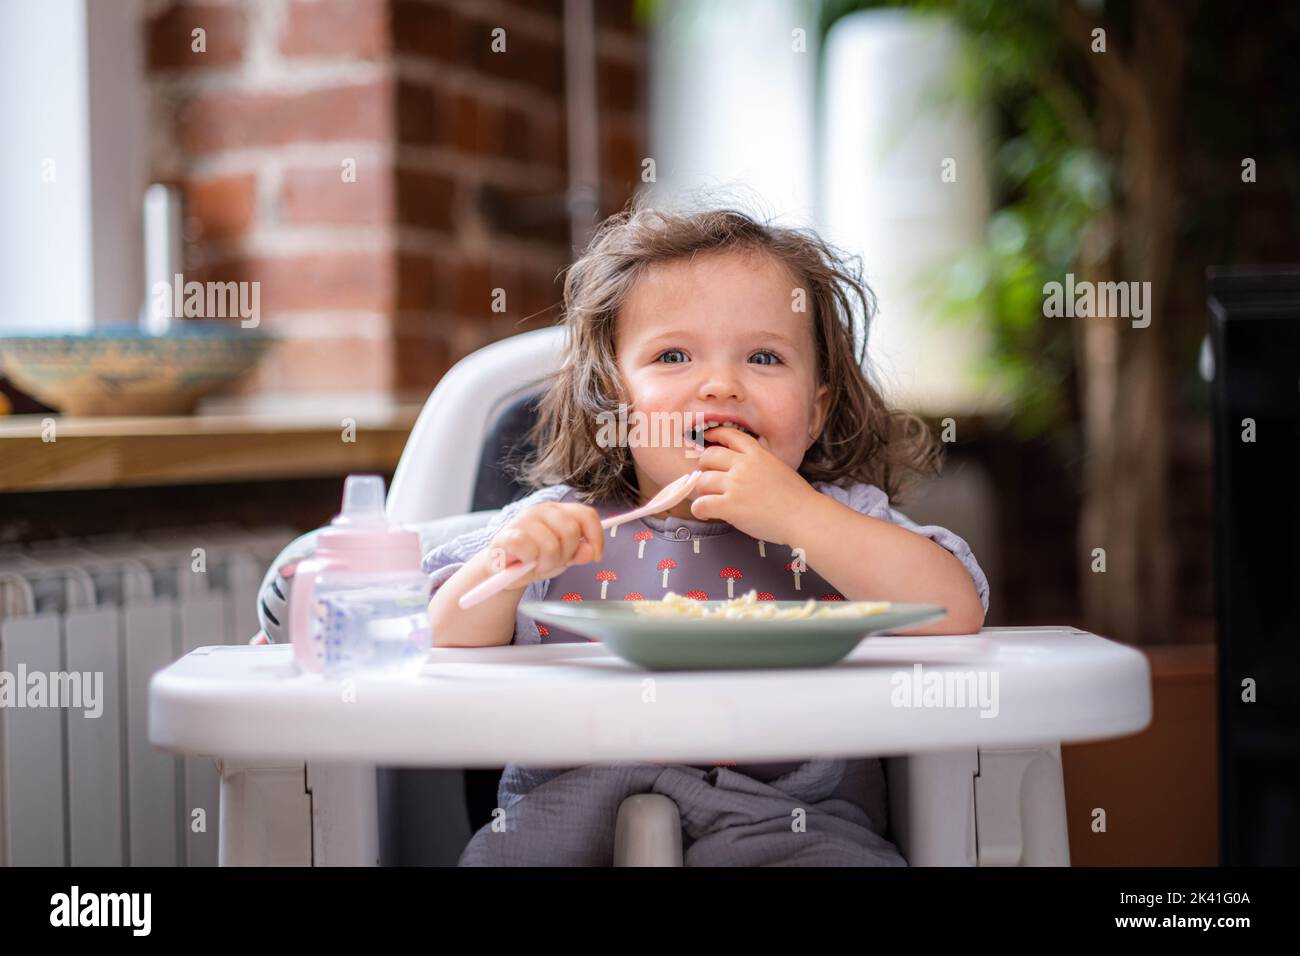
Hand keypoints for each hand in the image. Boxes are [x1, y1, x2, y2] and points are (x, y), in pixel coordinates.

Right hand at [484, 502, 605, 590]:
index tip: (596, 556)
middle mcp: (542, 510)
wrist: (502, 570)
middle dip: (566, 554)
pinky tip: (524, 563)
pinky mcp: (508, 534)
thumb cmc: (534, 559)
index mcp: (559, 511)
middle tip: (553, 562)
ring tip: (537, 564)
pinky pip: (530, 550)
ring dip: (547, 563)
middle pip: (571, 531)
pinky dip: (530, 562)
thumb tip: (592, 552)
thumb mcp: (563, 557)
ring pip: (552, 545)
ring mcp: (524, 520)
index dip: (596, 536)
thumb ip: (579, 553)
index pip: (586, 514)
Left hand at [688, 426, 819, 545]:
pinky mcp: (730, 506)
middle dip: (704, 467)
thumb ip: (759, 465)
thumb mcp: (779, 469)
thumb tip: (742, 472)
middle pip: (709, 456)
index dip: (714, 435)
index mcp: (758, 454)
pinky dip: (699, 510)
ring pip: (702, 481)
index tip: (706, 438)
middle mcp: (744, 465)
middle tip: (708, 479)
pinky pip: (702, 504)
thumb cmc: (797, 499)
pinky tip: (705, 513)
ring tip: (710, 500)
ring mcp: (736, 485)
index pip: (730, 435)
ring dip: (702, 491)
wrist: (804, 517)